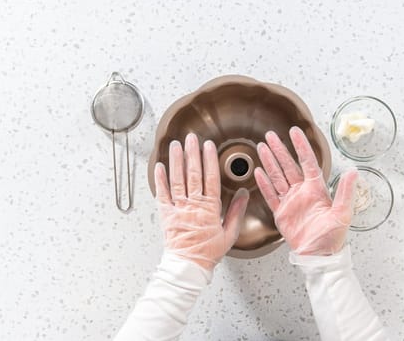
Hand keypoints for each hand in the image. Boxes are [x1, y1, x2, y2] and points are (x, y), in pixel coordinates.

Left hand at [154, 133, 249, 270]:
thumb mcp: (230, 233)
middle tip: (191, 138)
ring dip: (176, 161)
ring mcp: (178, 208)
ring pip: (177, 180)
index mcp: (210, 209)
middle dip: (192, 153)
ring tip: (175, 145)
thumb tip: (244, 194)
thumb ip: (236, 212)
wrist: (189, 266)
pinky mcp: (166, 214)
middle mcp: (193, 205)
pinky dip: (160, 179)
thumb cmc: (208, 252)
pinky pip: (162, 194)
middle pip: (193, 174)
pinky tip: (160, 166)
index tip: (209, 146)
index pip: (210, 178)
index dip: (209, 160)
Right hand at [254, 127, 357, 255]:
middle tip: (271, 135)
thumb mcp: (342, 214)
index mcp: (317, 190)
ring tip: (262, 147)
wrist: (318, 257)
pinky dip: (264, 184)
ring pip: (277, 177)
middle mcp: (302, 192)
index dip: (301, 146)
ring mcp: (290, 202)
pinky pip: (270, 195)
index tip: (295, 132)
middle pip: (288, 166)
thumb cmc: (332, 238)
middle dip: (279, 150)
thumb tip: (353, 171)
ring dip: (269, 162)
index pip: (307, 162)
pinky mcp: (281, 213)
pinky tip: (258, 172)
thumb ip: (346, 192)